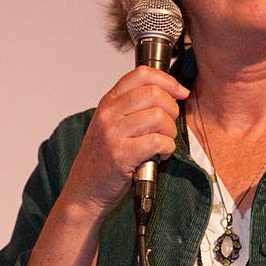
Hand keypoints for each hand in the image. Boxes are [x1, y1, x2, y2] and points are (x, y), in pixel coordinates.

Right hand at [60, 66, 188, 221]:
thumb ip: (134, 108)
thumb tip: (171, 94)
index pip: (142, 74)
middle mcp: (109, 114)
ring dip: (170, 132)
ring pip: (159, 117)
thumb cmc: (103, 160)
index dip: (168, 81)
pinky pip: (158, 141)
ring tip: (163, 143)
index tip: (181, 92)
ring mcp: (113, 134)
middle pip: (154, 94)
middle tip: (168, 126)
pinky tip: (160, 156)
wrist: (85, 191)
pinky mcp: (121, 155)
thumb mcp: (112, 125)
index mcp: (109, 103)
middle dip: (172, 110)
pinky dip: (167, 148)